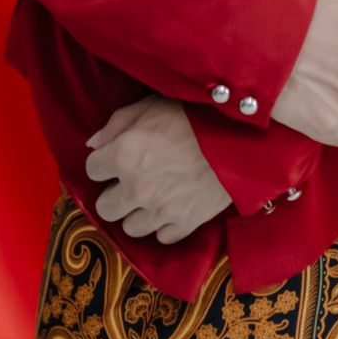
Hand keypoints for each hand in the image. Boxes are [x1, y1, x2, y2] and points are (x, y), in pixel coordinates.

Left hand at [85, 96, 229, 242]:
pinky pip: (161, 236)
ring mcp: (160, 210)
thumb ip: (118, 122)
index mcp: (124, 154)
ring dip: (140, 211)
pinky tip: (176, 205)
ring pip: (130, 227)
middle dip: (117, 193)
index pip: (92, 168)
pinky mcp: (185, 223)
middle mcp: (135, 188)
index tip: (120, 155)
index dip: (105, 161)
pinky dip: (166, 224)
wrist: (245, 131)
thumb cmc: (197, 112)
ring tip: (157, 194)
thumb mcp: (154, 103)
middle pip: (105, 206)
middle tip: (136, 179)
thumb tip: (94, 144)